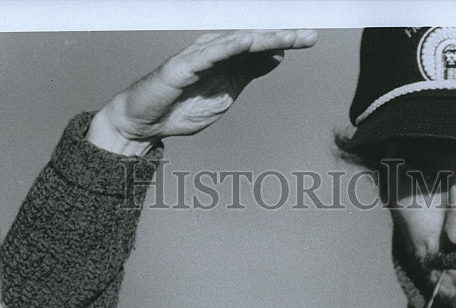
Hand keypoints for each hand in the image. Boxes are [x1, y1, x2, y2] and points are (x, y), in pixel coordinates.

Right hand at [88, 29, 317, 154]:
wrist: (145, 124)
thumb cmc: (181, 107)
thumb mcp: (225, 94)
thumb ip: (248, 74)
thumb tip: (277, 57)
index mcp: (226, 60)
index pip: (260, 47)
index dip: (285, 41)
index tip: (310, 38)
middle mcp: (214, 52)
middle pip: (252, 40)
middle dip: (281, 37)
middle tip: (309, 35)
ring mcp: (198, 57)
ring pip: (234, 42)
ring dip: (261, 38)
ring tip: (286, 36)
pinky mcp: (181, 67)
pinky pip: (208, 54)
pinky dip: (228, 46)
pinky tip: (247, 41)